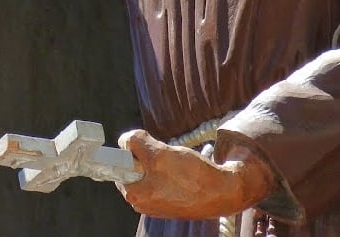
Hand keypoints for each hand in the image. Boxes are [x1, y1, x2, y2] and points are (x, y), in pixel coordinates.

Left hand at [116, 130, 275, 219]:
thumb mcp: (158, 153)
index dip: (133, 151)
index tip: (149, 149)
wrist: (226, 192)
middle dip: (151, 158)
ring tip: (180, 168)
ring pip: (152, 173)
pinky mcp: (173, 203)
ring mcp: (158, 206)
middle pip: (136, 169)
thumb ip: (135, 143)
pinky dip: (174, 173)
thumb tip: (125, 140)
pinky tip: (187, 174)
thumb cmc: (193, 176)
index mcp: (134, 195)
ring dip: (164, 164)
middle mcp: (143, 205)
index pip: (119, 165)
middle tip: (168, 159)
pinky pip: (166, 180)